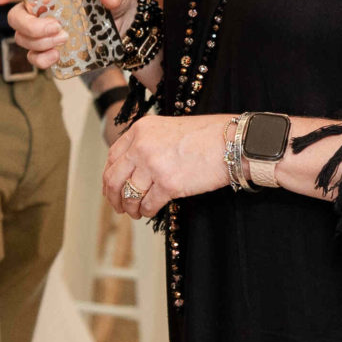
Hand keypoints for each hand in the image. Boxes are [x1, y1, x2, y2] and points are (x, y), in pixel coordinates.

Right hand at [0, 0, 132, 68]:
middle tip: (55, 28)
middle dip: (28, 25)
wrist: (126, 29)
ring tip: (64, 39)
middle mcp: (43, 9)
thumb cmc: (115, 2)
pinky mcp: (52, 50)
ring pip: (22, 38)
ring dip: (38, 42)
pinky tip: (56, 56)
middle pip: (16, 16)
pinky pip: (33, 57)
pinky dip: (40, 59)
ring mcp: (45, 31)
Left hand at [100, 113, 231, 219]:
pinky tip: (150, 212)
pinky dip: (147, 211)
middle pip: (114, 177)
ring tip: (135, 212)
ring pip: (130, 194)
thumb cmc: (206, 135)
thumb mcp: (168, 129)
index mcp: (140, 130)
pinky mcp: (169, 184)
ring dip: (130, 207)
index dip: (109, 175)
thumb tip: (132, 168)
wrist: (232, 142)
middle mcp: (142, 146)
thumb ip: (147, 143)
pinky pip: (149, 204)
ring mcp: (154, 165)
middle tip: (117, 206)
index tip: (110, 187)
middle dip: (113, 196)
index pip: (113, 156)